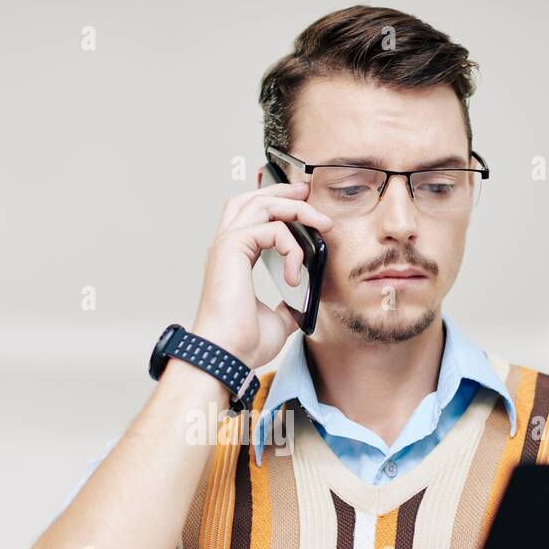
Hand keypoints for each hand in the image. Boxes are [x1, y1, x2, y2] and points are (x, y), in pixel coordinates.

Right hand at [192, 181, 332, 368]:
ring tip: (322, 224)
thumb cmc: (244, 343)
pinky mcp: (231, 248)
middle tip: (310, 195)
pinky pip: (272, 230)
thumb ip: (290, 303)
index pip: (251, 215)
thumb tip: (308, 298)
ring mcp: (226, 245)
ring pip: (262, 204)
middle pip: (252, 198)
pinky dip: (291, 247)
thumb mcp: (279, 319)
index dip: (277, 204)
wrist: (228, 356)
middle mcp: (226, 247)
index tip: (306, 207)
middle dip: (284, 192)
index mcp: (234, 258)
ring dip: (296, 210)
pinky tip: (294, 273)